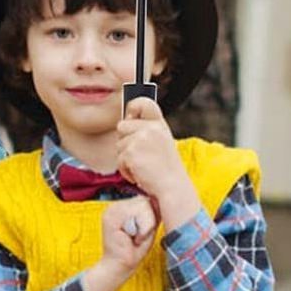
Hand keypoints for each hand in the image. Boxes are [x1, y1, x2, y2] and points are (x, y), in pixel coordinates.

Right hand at [81, 196, 158, 290]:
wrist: (118, 268)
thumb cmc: (134, 251)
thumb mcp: (148, 228)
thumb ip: (151, 213)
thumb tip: (160, 200)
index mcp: (123, 207)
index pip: (145, 200)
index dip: (150, 217)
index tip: (141, 233)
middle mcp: (115, 205)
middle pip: (145, 201)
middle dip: (148, 221)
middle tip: (138, 236)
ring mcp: (112, 209)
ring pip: (143, 206)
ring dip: (146, 226)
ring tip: (135, 237)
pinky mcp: (111, 216)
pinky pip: (139, 215)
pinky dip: (142, 230)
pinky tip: (131, 239)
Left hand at [116, 97, 199, 230]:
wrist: (172, 187)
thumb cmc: (166, 170)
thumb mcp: (161, 142)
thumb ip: (146, 130)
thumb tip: (124, 122)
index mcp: (159, 124)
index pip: (142, 103)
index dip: (132, 108)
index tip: (131, 116)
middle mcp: (151, 128)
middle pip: (122, 126)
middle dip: (126, 142)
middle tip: (141, 156)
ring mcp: (140, 139)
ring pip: (118, 145)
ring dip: (125, 158)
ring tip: (142, 166)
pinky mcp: (130, 152)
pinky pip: (118, 159)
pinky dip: (126, 170)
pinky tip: (140, 173)